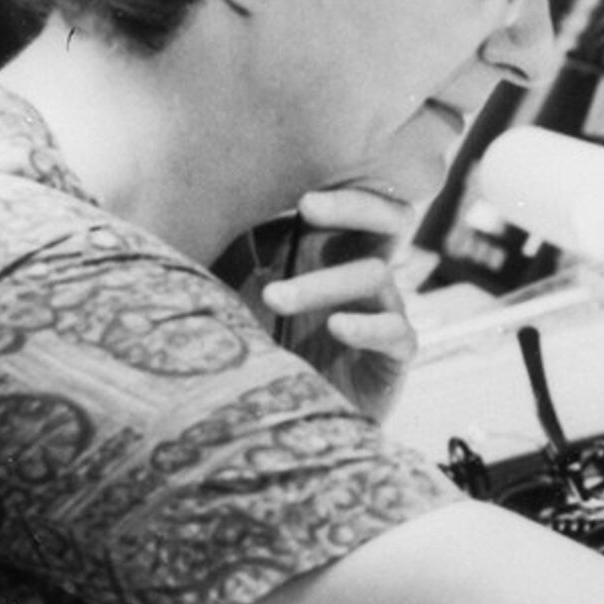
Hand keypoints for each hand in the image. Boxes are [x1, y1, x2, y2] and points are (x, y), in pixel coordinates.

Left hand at [251, 184, 432, 423]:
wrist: (278, 419)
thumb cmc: (256, 346)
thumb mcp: (237, 290)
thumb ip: (235, 248)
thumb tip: (205, 197)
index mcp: (332, 249)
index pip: (356, 199)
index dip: (338, 185)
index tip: (294, 189)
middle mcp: (362, 274)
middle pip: (393, 217)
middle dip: (355, 204)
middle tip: (307, 206)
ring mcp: (382, 313)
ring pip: (376, 274)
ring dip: (323, 281)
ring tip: (274, 299)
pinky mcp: (393, 358)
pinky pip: (398, 331)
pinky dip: (368, 326)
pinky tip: (336, 328)